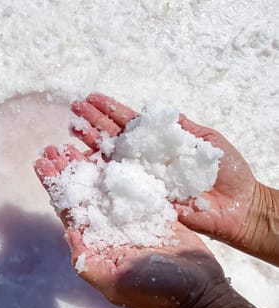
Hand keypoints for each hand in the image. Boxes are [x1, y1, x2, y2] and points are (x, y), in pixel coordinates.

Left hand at [34, 143, 226, 307]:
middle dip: (68, 169)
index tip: (42, 162)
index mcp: (95, 243)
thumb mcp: (115, 282)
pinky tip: (110, 150)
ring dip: (89, 164)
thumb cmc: (156, 292)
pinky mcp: (151, 210)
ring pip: (103, 184)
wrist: (199, 292)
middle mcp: (108, 227)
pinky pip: (131, 183)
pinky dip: (118, 167)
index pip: (69, 209)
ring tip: (74, 142)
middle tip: (54, 146)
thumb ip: (88, 262)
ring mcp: (129, 217)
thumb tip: (67, 234)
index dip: (55, 185)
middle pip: (83, 192)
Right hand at [70, 93, 270, 261]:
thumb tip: (151, 111)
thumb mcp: (205, 140)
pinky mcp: (141, 201)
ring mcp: (140, 180)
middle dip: (93, 123)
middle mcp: (144, 160)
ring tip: (72, 129)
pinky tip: (80, 164)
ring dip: (90, 145)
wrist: (238, 207)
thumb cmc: (227, 172)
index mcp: (158, 143)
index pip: (129, 124)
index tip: (91, 98)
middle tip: (73, 110)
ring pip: (110, 161)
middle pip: (113, 139)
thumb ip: (179, 127)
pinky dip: (97, 177)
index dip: (110, 111)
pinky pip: (116, 189)